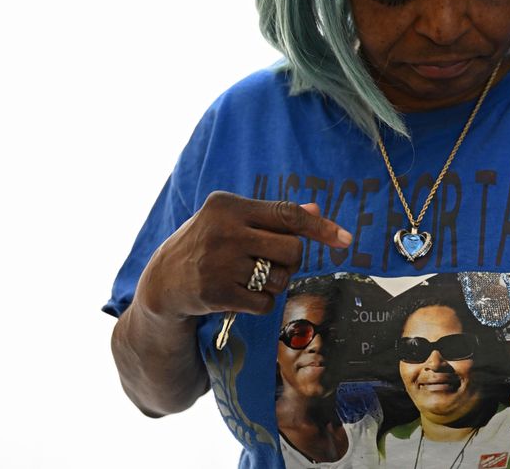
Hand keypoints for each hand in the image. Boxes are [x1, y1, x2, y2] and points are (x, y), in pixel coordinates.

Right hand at [138, 191, 351, 320]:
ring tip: (248, 278)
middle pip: (292, 249)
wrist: (163, 283)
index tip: (346, 240)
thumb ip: (273, 216)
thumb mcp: (233, 221)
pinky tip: (240, 295)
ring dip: (274, 282)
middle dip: (290, 260)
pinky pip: (265, 302)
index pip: (287, 214)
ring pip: (280, 277)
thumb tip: (316, 210)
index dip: (321, 228)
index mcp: (228, 205)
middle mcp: (223, 230)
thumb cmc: (208, 245)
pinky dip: (261, 303)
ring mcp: (218, 262)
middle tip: (270, 262)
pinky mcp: (216, 292)